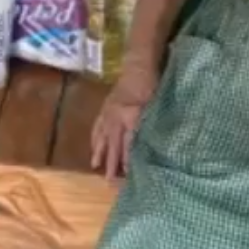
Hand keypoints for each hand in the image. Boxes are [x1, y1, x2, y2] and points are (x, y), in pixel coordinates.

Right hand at [90, 64, 157, 179]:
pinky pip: (97, 126)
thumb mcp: (155, 107)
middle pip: (113, 145)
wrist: (139, 66)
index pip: (129, 145)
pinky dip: (95, 137)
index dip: (128, 162)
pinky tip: (94, 145)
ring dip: (99, 153)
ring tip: (96, 167)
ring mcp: (108, 113)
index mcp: (130, 118)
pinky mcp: (105, 108)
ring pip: (102, 137)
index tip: (128, 178)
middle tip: (109, 182)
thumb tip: (151, 148)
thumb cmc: (152, 85)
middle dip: (111, 164)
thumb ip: (150, 127)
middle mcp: (116, 118)